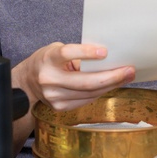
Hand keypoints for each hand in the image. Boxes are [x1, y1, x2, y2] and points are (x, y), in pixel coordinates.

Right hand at [13, 42, 134, 111]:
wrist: (27, 82)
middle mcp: (48, 79)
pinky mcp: (59, 107)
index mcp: (48, 59)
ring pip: (89, 93)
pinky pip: (86, 100)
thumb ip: (76, 53)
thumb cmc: (47, 61)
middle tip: (129, 70)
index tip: (105, 52)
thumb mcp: (56, 50)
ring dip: (111, 85)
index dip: (86, 52)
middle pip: (85, 81)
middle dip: (111, 76)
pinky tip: (111, 85)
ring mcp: (54, 96)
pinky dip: (100, 92)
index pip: (67, 54)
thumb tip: (107, 57)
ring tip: (126, 77)